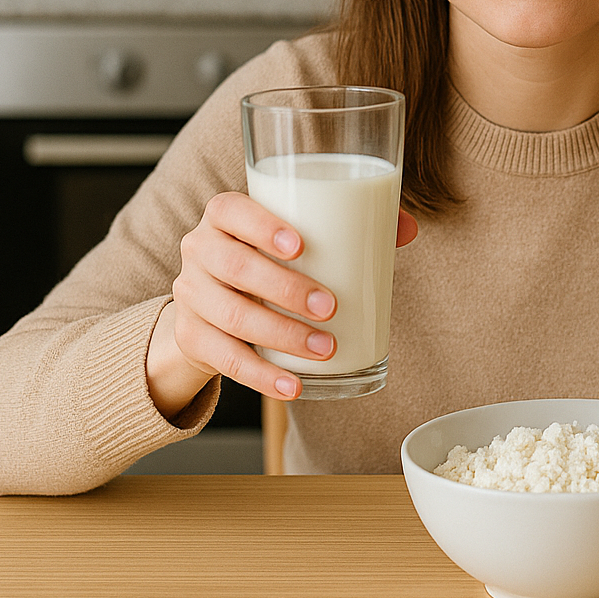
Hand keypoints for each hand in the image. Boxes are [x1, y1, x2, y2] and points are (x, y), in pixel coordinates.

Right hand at [146, 192, 417, 419]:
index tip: (300, 246)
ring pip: (232, 316)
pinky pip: (225, 360)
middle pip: (234, 266)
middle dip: (285, 289)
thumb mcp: (297, 236)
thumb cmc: (269, 259)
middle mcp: (199, 251)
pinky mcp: (192, 338)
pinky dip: (262, 376)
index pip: (230, 211)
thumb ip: (349, 226)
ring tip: (325, 348)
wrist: (214, 302)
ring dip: (283, 335)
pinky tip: (293, 386)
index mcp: (224, 217)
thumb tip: (406, 228)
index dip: (260, 226)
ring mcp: (192, 295)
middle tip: (329, 306)